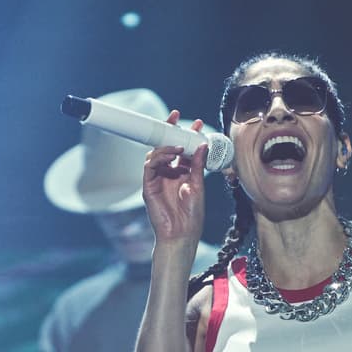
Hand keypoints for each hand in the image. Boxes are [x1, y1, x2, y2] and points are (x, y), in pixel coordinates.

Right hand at [141, 111, 206, 251]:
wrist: (181, 234)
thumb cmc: (191, 216)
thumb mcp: (198, 186)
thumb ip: (198, 166)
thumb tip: (203, 145)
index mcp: (181, 173)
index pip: (182, 149)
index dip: (187, 135)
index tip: (197, 123)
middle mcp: (168, 174)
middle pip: (166, 147)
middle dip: (170, 131)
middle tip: (176, 117)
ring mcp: (157, 179)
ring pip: (155, 154)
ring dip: (166, 146)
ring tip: (178, 145)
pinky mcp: (149, 186)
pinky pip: (149, 166)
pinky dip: (158, 158)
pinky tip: (169, 156)